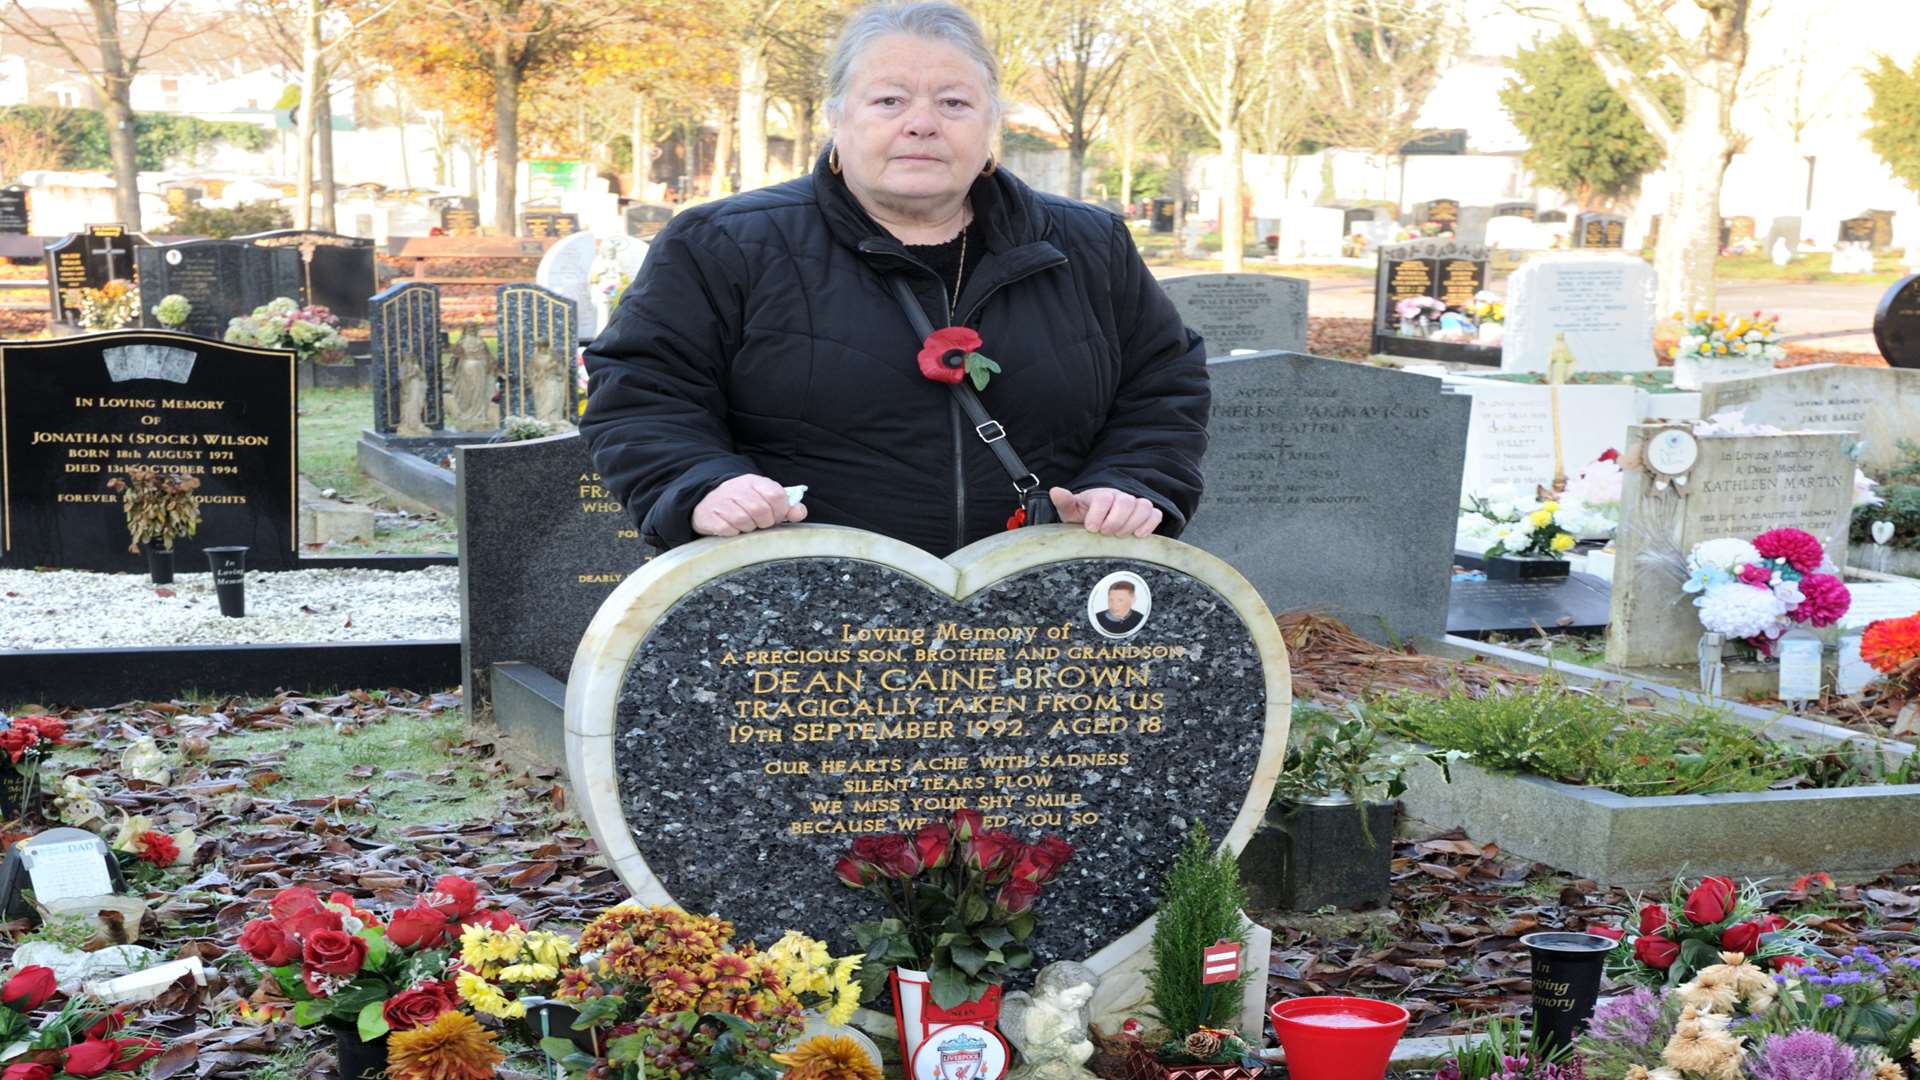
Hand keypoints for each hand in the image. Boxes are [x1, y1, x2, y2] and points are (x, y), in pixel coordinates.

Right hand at [692, 474, 806, 536]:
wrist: (707, 498)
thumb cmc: (743, 501)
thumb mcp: (764, 497)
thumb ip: (786, 506)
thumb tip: (799, 513)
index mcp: (754, 482)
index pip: (776, 495)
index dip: (780, 510)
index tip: (776, 516)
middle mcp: (737, 489)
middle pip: (761, 511)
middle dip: (764, 522)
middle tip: (760, 523)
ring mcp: (722, 502)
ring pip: (745, 522)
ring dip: (748, 528)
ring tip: (746, 524)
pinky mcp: (710, 516)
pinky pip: (729, 530)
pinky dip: (734, 533)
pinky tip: (732, 527)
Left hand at [1048, 486, 1161, 537]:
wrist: (1099, 517)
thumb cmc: (1086, 515)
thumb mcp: (1072, 510)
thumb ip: (1065, 502)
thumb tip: (1055, 491)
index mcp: (1100, 495)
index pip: (1104, 498)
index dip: (1098, 513)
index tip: (1091, 528)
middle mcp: (1120, 497)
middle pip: (1126, 502)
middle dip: (1116, 520)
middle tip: (1106, 532)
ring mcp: (1135, 505)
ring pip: (1143, 507)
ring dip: (1132, 523)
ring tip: (1120, 536)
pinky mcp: (1146, 514)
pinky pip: (1155, 514)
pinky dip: (1149, 524)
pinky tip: (1138, 535)